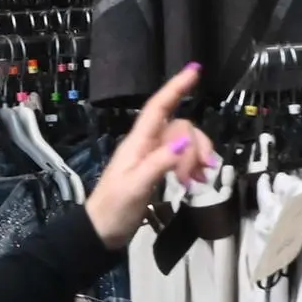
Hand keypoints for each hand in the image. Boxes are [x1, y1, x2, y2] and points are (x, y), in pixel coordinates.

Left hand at [85, 65, 220, 247]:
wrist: (103, 231)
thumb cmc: (114, 208)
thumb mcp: (136, 186)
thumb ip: (159, 162)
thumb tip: (185, 140)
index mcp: (137, 143)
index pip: (158, 107)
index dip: (175, 88)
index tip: (194, 70)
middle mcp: (145, 144)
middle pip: (181, 128)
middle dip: (197, 146)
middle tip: (199, 174)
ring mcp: (152, 156)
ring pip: (185, 143)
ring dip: (196, 158)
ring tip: (196, 182)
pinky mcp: (157, 170)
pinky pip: (182, 157)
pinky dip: (192, 166)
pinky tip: (195, 182)